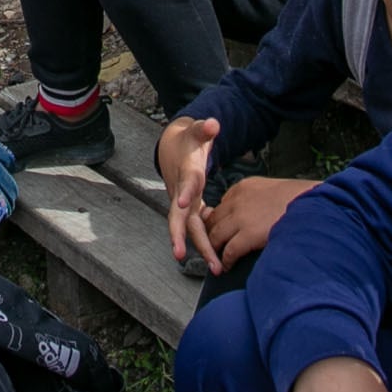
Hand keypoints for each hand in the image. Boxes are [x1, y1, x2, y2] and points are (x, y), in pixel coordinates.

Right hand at [160, 117, 219, 266]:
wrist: (172, 149)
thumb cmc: (188, 142)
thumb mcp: (196, 131)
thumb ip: (205, 128)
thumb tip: (213, 124)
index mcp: (187, 174)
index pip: (185, 184)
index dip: (184, 192)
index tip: (181, 203)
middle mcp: (182, 193)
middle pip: (180, 218)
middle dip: (181, 237)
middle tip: (182, 257)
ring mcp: (185, 203)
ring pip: (189, 230)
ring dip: (200, 248)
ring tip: (215, 268)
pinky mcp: (190, 209)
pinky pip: (196, 230)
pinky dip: (205, 244)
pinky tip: (218, 259)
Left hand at [204, 174, 315, 265]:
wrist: (314, 203)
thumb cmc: (301, 199)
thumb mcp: (273, 190)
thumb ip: (257, 200)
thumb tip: (253, 216)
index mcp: (243, 187)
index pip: (221, 206)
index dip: (219, 222)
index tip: (221, 233)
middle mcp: (237, 200)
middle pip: (213, 221)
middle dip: (211, 236)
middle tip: (213, 249)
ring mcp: (241, 217)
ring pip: (215, 236)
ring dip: (214, 250)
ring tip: (217, 260)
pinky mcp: (249, 234)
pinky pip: (228, 251)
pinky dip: (225, 260)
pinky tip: (228, 266)